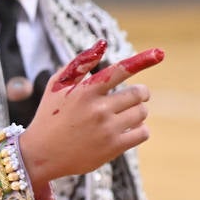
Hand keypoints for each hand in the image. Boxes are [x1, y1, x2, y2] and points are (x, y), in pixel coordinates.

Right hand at [18, 42, 163, 188]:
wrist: (41, 155)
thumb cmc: (50, 116)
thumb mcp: (57, 86)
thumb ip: (79, 64)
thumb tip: (102, 44)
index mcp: (85, 91)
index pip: (120, 70)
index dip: (141, 60)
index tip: (159, 53)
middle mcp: (98, 109)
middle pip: (139, 93)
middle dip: (140, 93)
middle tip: (133, 96)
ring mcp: (107, 129)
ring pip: (142, 112)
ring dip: (139, 111)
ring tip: (125, 114)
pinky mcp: (113, 148)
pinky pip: (143, 133)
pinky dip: (139, 129)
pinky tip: (127, 129)